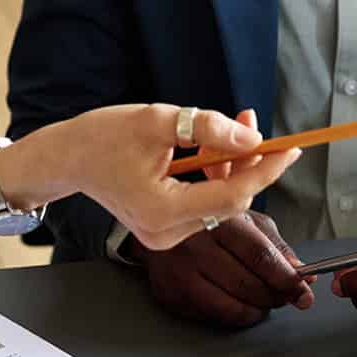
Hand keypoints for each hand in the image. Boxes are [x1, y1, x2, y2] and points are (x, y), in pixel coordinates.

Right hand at [2, 104, 300, 252]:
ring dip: (229, 165)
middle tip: (251, 123)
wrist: (66, 157)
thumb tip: (252, 140)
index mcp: (162, 210)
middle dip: (246, 161)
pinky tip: (209, 149)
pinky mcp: (164, 228)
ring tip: (227, 128)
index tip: (290, 149)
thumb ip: (206, 129)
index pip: (232, 195)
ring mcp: (165, 235)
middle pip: (228, 200)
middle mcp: (166, 233)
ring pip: (218, 202)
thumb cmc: (102, 137)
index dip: (265, 170)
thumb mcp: (157, 121)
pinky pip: (202, 203)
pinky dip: (212, 176)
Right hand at [133, 210, 313, 328]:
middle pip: (249, 285)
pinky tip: (240, 302)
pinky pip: (215, 316)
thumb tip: (303, 274)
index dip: (286, 279)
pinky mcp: (171, 295)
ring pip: (233, 307)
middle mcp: (194, 246)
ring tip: (263, 299)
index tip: (303, 291)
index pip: (259, 257)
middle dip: (276, 296)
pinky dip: (236, 314)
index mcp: (217, 219)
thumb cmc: (206, 222)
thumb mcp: (246, 220)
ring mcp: (180, 273)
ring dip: (258, 308)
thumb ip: (275, 246)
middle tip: (286, 295)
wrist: (156, 226)